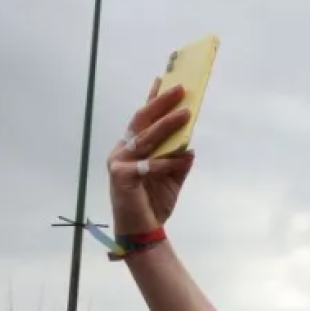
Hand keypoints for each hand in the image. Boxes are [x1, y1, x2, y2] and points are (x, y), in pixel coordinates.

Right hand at [108, 80, 195, 234]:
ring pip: (146, 139)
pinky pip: (149, 165)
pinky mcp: (120, 177)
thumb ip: (179, 162)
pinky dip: (168, 162)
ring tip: (186, 113)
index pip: (143, 118)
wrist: (142, 232)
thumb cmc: (153, 203)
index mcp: (132, 148)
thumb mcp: (172, 179)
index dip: (153, 98)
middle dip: (161, 103)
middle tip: (180, 88)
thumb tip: (190, 146)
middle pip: (142, 121)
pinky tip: (184, 157)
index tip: (165, 78)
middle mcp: (122, 150)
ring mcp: (119, 162)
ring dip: (167, 125)